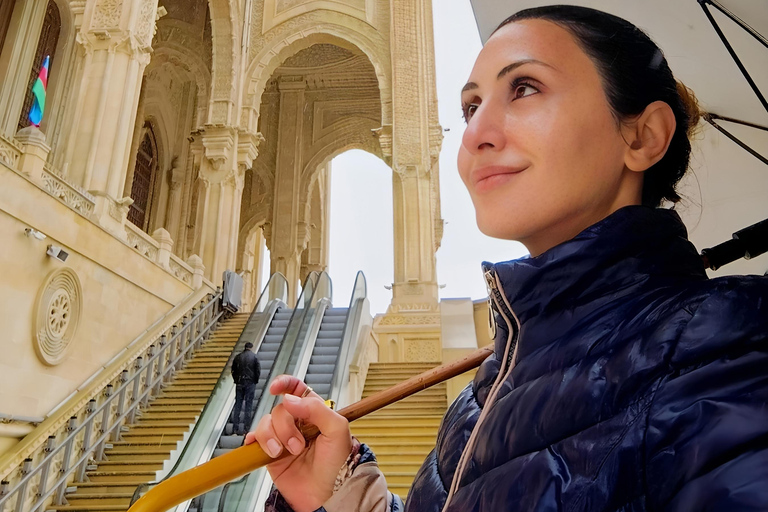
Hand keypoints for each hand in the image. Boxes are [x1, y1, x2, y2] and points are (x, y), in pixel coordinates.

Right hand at [246, 376, 351, 511]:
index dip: (285, 384)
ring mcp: (283, 438)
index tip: (276, 388)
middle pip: (279, 410)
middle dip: (286, 427)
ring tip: (284, 453)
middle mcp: (297, 423)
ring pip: (266, 424)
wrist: (327, 494)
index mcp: (314, 412)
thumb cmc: (338, 464)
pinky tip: (262, 448)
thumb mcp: (337, 430)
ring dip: (273, 438)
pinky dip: (255, 441)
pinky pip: (256, 440)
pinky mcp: (271, 454)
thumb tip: (291, 399)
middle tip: (298, 445)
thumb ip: (317, 409)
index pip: (297, 389)